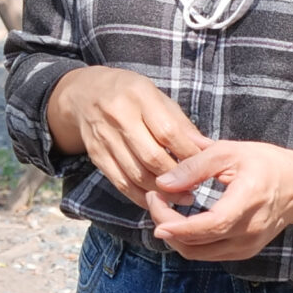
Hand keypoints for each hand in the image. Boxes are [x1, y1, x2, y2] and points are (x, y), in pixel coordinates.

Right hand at [46, 65, 208, 197]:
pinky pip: (121, 183)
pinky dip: (141, 196)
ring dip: (162, 191)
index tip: (205, 166)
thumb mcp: (157, 96)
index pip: (168, 132)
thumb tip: (207, 149)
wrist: (84, 94)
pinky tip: (158, 199)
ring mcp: (104, 137)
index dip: (189, 153)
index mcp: (139, 96)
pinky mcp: (96, 155)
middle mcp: (118, 116)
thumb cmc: (130, 94)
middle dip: (178, 177)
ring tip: (182, 197)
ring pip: (137, 175)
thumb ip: (180, 123)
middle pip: (152, 157)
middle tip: (195, 187)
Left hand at [137, 141, 292, 262]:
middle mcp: (250, 231)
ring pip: (198, 253)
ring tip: (164, 207)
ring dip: (174, 235)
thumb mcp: (230, 152)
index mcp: (249, 201)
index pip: (212, 224)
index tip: (156, 212)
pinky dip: (188, 240)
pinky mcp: (243, 252)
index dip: (180, 225)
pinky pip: (207, 253)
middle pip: (197, 243)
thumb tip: (163, 183)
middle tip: (155, 198)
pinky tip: (180, 220)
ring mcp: (247, 246)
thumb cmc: (266, 164)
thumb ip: (195, 166)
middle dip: (167, 224)